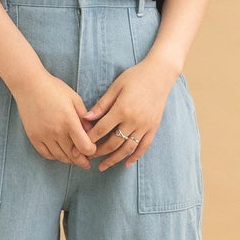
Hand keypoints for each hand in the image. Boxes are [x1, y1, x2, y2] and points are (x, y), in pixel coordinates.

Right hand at [12, 68, 96, 168]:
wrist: (29, 85)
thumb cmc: (54, 89)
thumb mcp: (75, 99)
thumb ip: (84, 118)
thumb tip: (91, 133)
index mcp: (69, 121)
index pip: (84, 146)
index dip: (91, 151)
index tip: (93, 150)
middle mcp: (56, 131)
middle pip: (73, 156)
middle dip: (82, 160)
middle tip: (86, 160)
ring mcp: (44, 136)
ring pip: (60, 157)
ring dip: (69, 160)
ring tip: (74, 157)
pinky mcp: (34, 137)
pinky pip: (46, 154)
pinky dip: (55, 156)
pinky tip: (60, 153)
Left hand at [77, 55, 180, 171]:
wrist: (161, 73)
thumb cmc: (135, 77)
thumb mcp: (116, 87)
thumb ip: (101, 105)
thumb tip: (85, 118)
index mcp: (122, 109)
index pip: (101, 130)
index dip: (89, 140)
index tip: (78, 148)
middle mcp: (134, 120)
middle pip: (113, 143)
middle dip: (98, 152)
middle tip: (87, 158)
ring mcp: (145, 126)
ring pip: (127, 149)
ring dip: (114, 159)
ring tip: (103, 166)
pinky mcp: (153, 127)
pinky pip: (144, 146)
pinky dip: (135, 157)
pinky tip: (126, 164)